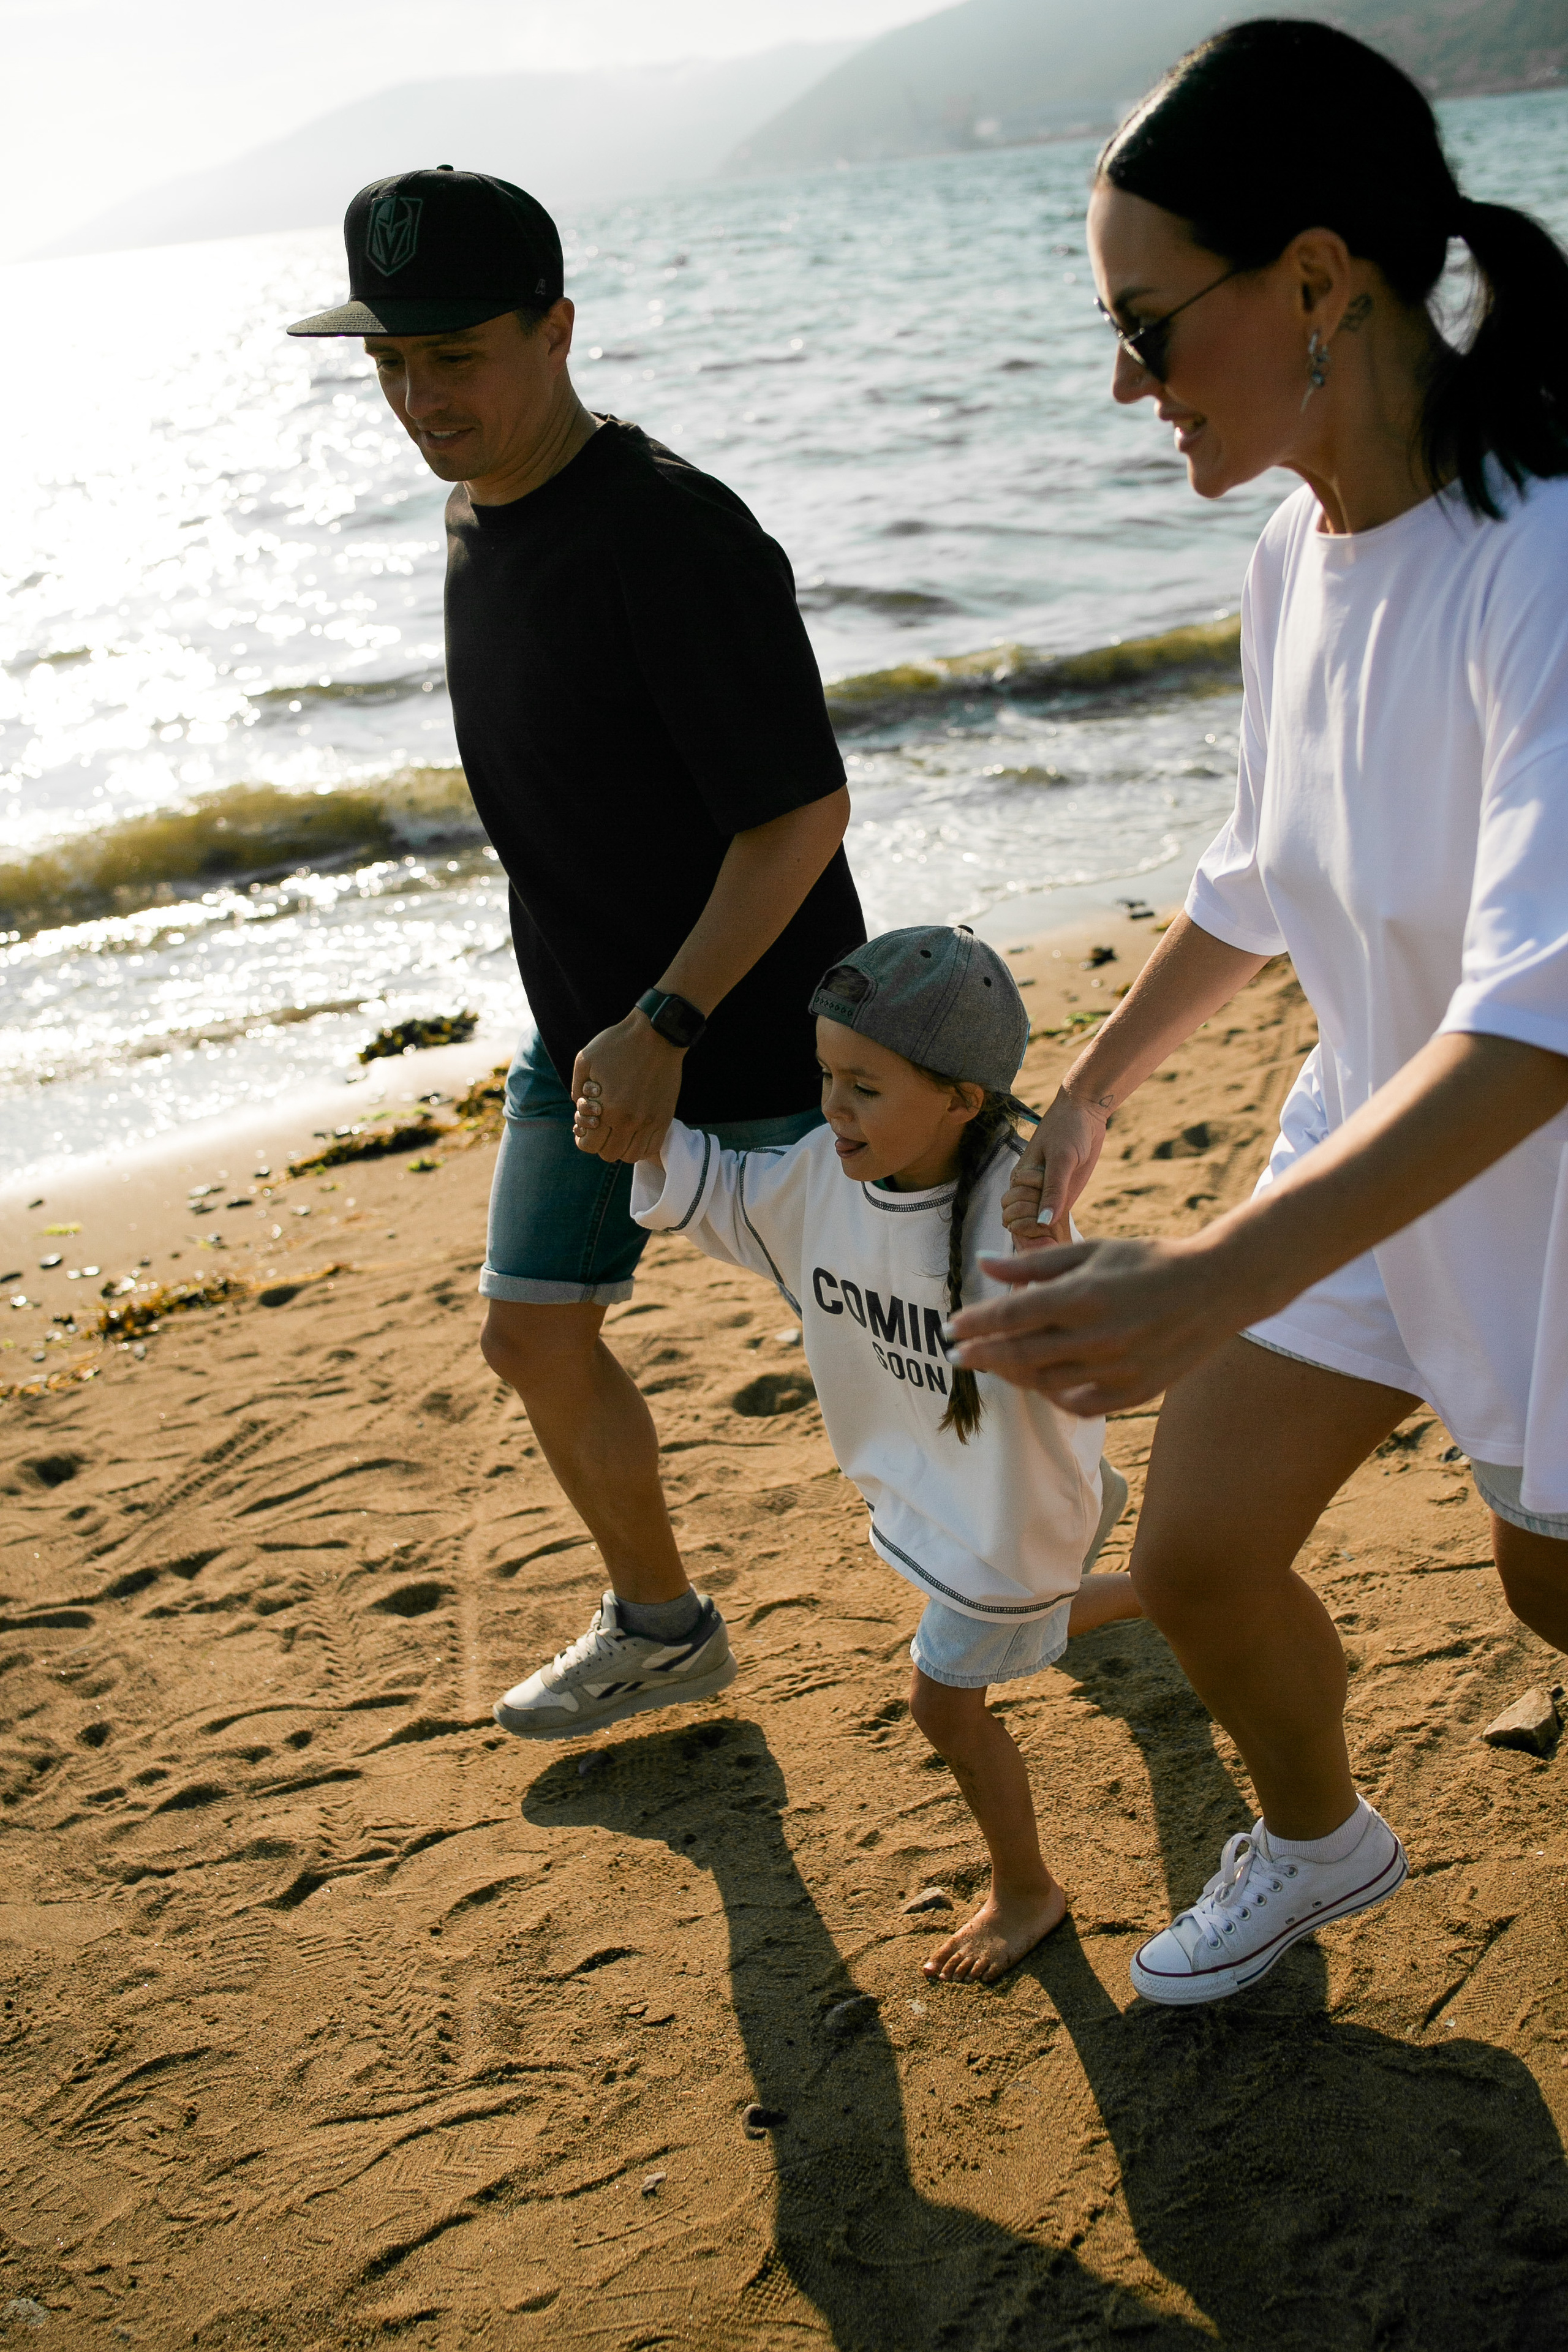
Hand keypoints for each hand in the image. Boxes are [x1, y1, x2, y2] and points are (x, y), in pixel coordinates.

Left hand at [571, 1011, 683, 1163]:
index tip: (585, 1129)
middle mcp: (629, 1121)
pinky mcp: (665, 1117)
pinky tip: (636, 1132)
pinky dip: (641, 1146)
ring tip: (619, 1132)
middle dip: (600, 1144)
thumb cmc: (618, 1043)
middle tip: (602, 1128)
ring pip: (632, 1155)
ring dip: (621, 1148)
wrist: (657, 1034)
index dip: (583, 1140)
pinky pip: (653, 1147)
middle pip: (609, 1154)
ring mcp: (650, 1121)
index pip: (590, 1145)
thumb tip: (580, 1107)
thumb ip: (576, 1088)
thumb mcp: (585, 1060)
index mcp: (608, 1109)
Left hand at [947, 1232, 1254, 1414]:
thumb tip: (985, 1262)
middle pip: (1019, 1354)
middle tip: (956, 1355)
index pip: (1010, 1316)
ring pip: (1044, 1382)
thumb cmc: (1149, 1261)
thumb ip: (1035, 1263)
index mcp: (1083, 1296)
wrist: (1217, 1287)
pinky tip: (1039, 1382)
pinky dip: (1053, 1394)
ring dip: (1012, 1374)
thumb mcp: (1092, 1250)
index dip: (974, 1324)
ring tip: (995, 1363)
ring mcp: (1117, 1370)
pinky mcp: (1134, 1392)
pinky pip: (1079, 1404)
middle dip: (981, 1355)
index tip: (952, 1328)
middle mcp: (1097, 1337)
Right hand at [1002, 1087, 1109, 1247]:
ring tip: (1057, 1243)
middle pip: (1020, 1225)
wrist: (1084, 1112)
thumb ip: (1054, 1191)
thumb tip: (1044, 1223)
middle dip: (1032, 1235)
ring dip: (1042, 1237)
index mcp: (1020, 1179)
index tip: (1043, 1231)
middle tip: (1052, 1239)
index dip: (1025, 1228)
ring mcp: (1045, 1193)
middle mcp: (1029, 1190)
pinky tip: (1062, 1239)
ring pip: (1035, 1226)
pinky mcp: (1061, 1195)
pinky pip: (1052, 1219)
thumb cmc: (1068, 1129)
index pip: (1013, 1216)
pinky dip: (1054, 1232)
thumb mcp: (1062, 1159)